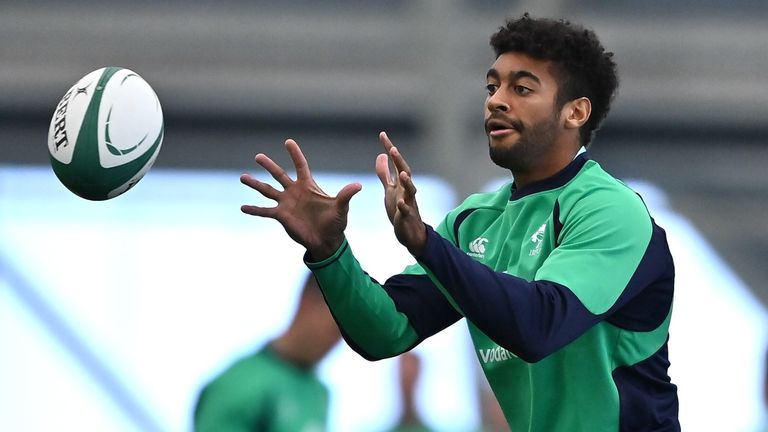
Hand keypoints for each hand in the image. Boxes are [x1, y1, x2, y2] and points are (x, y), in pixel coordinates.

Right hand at [240, 139, 361, 260]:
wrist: (326, 241)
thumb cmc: (335, 223)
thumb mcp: (341, 207)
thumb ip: (346, 195)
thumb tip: (358, 185)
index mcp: (308, 186)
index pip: (300, 166)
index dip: (295, 154)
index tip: (288, 142)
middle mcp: (294, 192)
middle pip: (279, 175)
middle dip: (269, 165)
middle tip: (258, 156)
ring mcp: (286, 203)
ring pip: (267, 190)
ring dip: (255, 184)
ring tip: (242, 177)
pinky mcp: (281, 216)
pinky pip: (265, 211)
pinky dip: (254, 210)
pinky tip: (243, 207)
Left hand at [375, 132, 425, 255]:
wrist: (410, 233)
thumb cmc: (400, 209)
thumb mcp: (390, 189)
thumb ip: (385, 173)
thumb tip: (381, 155)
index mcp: (401, 183)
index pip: (395, 162)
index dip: (389, 148)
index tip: (382, 134)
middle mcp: (406, 191)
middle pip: (405, 172)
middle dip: (399, 161)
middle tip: (392, 149)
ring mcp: (409, 203)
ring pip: (411, 190)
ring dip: (407, 182)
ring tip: (402, 173)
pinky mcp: (406, 218)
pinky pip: (406, 211)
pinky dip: (404, 207)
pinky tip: (400, 203)